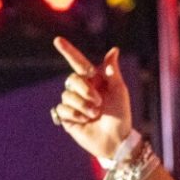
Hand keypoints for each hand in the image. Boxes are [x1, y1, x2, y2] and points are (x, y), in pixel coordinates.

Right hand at [51, 36, 132, 161]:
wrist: (115, 140)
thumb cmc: (121, 115)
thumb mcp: (119, 91)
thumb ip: (112, 71)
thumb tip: (113, 50)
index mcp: (94, 81)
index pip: (78, 63)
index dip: (68, 51)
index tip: (58, 40)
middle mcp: (81, 90)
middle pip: (72, 80)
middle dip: (84, 90)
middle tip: (98, 102)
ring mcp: (73, 104)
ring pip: (67, 95)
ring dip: (82, 105)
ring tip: (94, 115)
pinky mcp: (67, 117)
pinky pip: (62, 109)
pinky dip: (74, 114)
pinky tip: (84, 121)